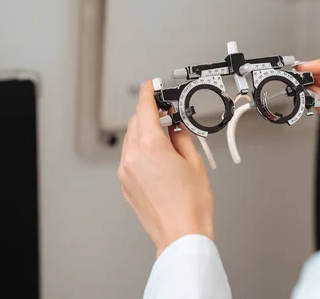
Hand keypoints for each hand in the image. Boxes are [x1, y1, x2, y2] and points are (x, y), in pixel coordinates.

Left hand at [118, 80, 213, 255]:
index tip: (150, 86)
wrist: (181, 234)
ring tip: (167, 137)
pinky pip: (130, 157)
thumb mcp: (194, 162)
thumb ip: (182, 137)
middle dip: (149, 114)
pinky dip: (141, 150)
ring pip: (131, 140)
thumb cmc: (190, 204)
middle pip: (135, 123)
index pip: (144, 109)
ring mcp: (126, 172)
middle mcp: (133, 157)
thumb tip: (176, 127)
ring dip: (145, 132)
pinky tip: (159, 156)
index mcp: (150, 146)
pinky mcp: (125, 185)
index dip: (148, 93)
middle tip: (167, 113)